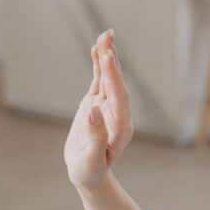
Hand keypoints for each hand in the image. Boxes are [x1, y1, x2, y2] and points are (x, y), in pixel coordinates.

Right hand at [64, 29, 133, 192]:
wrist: (88, 174)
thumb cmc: (90, 171)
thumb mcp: (92, 159)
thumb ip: (97, 137)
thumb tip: (93, 111)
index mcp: (121, 127)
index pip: (119, 98)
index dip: (114, 77)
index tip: (108, 58)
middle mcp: (118, 114)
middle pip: (117, 84)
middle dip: (113, 61)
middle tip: (108, 38)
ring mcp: (108, 107)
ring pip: (109, 79)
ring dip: (107, 57)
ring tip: (106, 35)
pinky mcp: (97, 103)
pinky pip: (99, 81)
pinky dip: (99, 65)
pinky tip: (98, 48)